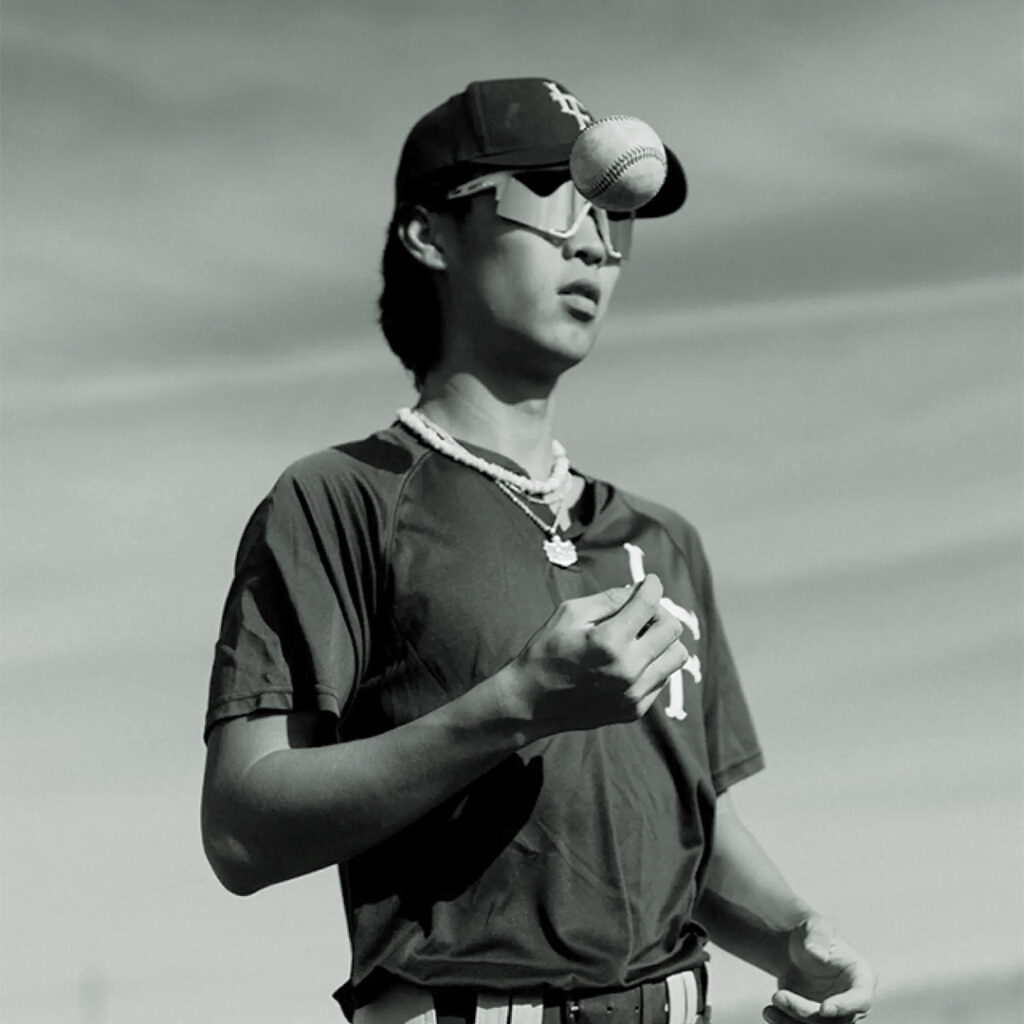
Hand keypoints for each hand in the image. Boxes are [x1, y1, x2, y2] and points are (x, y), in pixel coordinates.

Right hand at [497, 574, 687, 738]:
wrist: (531, 702)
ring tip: (640, 637)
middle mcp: (628, 670)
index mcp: (609, 642)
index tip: (650, 582)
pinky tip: (630, 661)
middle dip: (660, 612)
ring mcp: (634, 693)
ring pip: (676, 656)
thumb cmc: (547, 651)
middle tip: (642, 611)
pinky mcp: (635, 709)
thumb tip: (640, 591)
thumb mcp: (570, 613)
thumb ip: (609, 599)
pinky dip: (653, 664)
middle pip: (672, 629)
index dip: (652, 586)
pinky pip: (662, 678)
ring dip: (663, 640)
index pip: (649, 604)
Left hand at [763, 916, 875, 1022]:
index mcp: (862, 979)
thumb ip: (818, 937)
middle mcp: (853, 1005)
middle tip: (778, 996)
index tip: (823, 1009)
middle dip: (805, 1013)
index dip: (845, 1007)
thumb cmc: (811, 934)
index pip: (861, 1000)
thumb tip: (818, 954)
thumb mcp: (814, 927)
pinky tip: (769, 1012)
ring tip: (770, 1006)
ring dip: (792, 1022)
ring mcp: (836, 1017)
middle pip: (836, 1022)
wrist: (795, 949)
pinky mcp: (817, 1022)